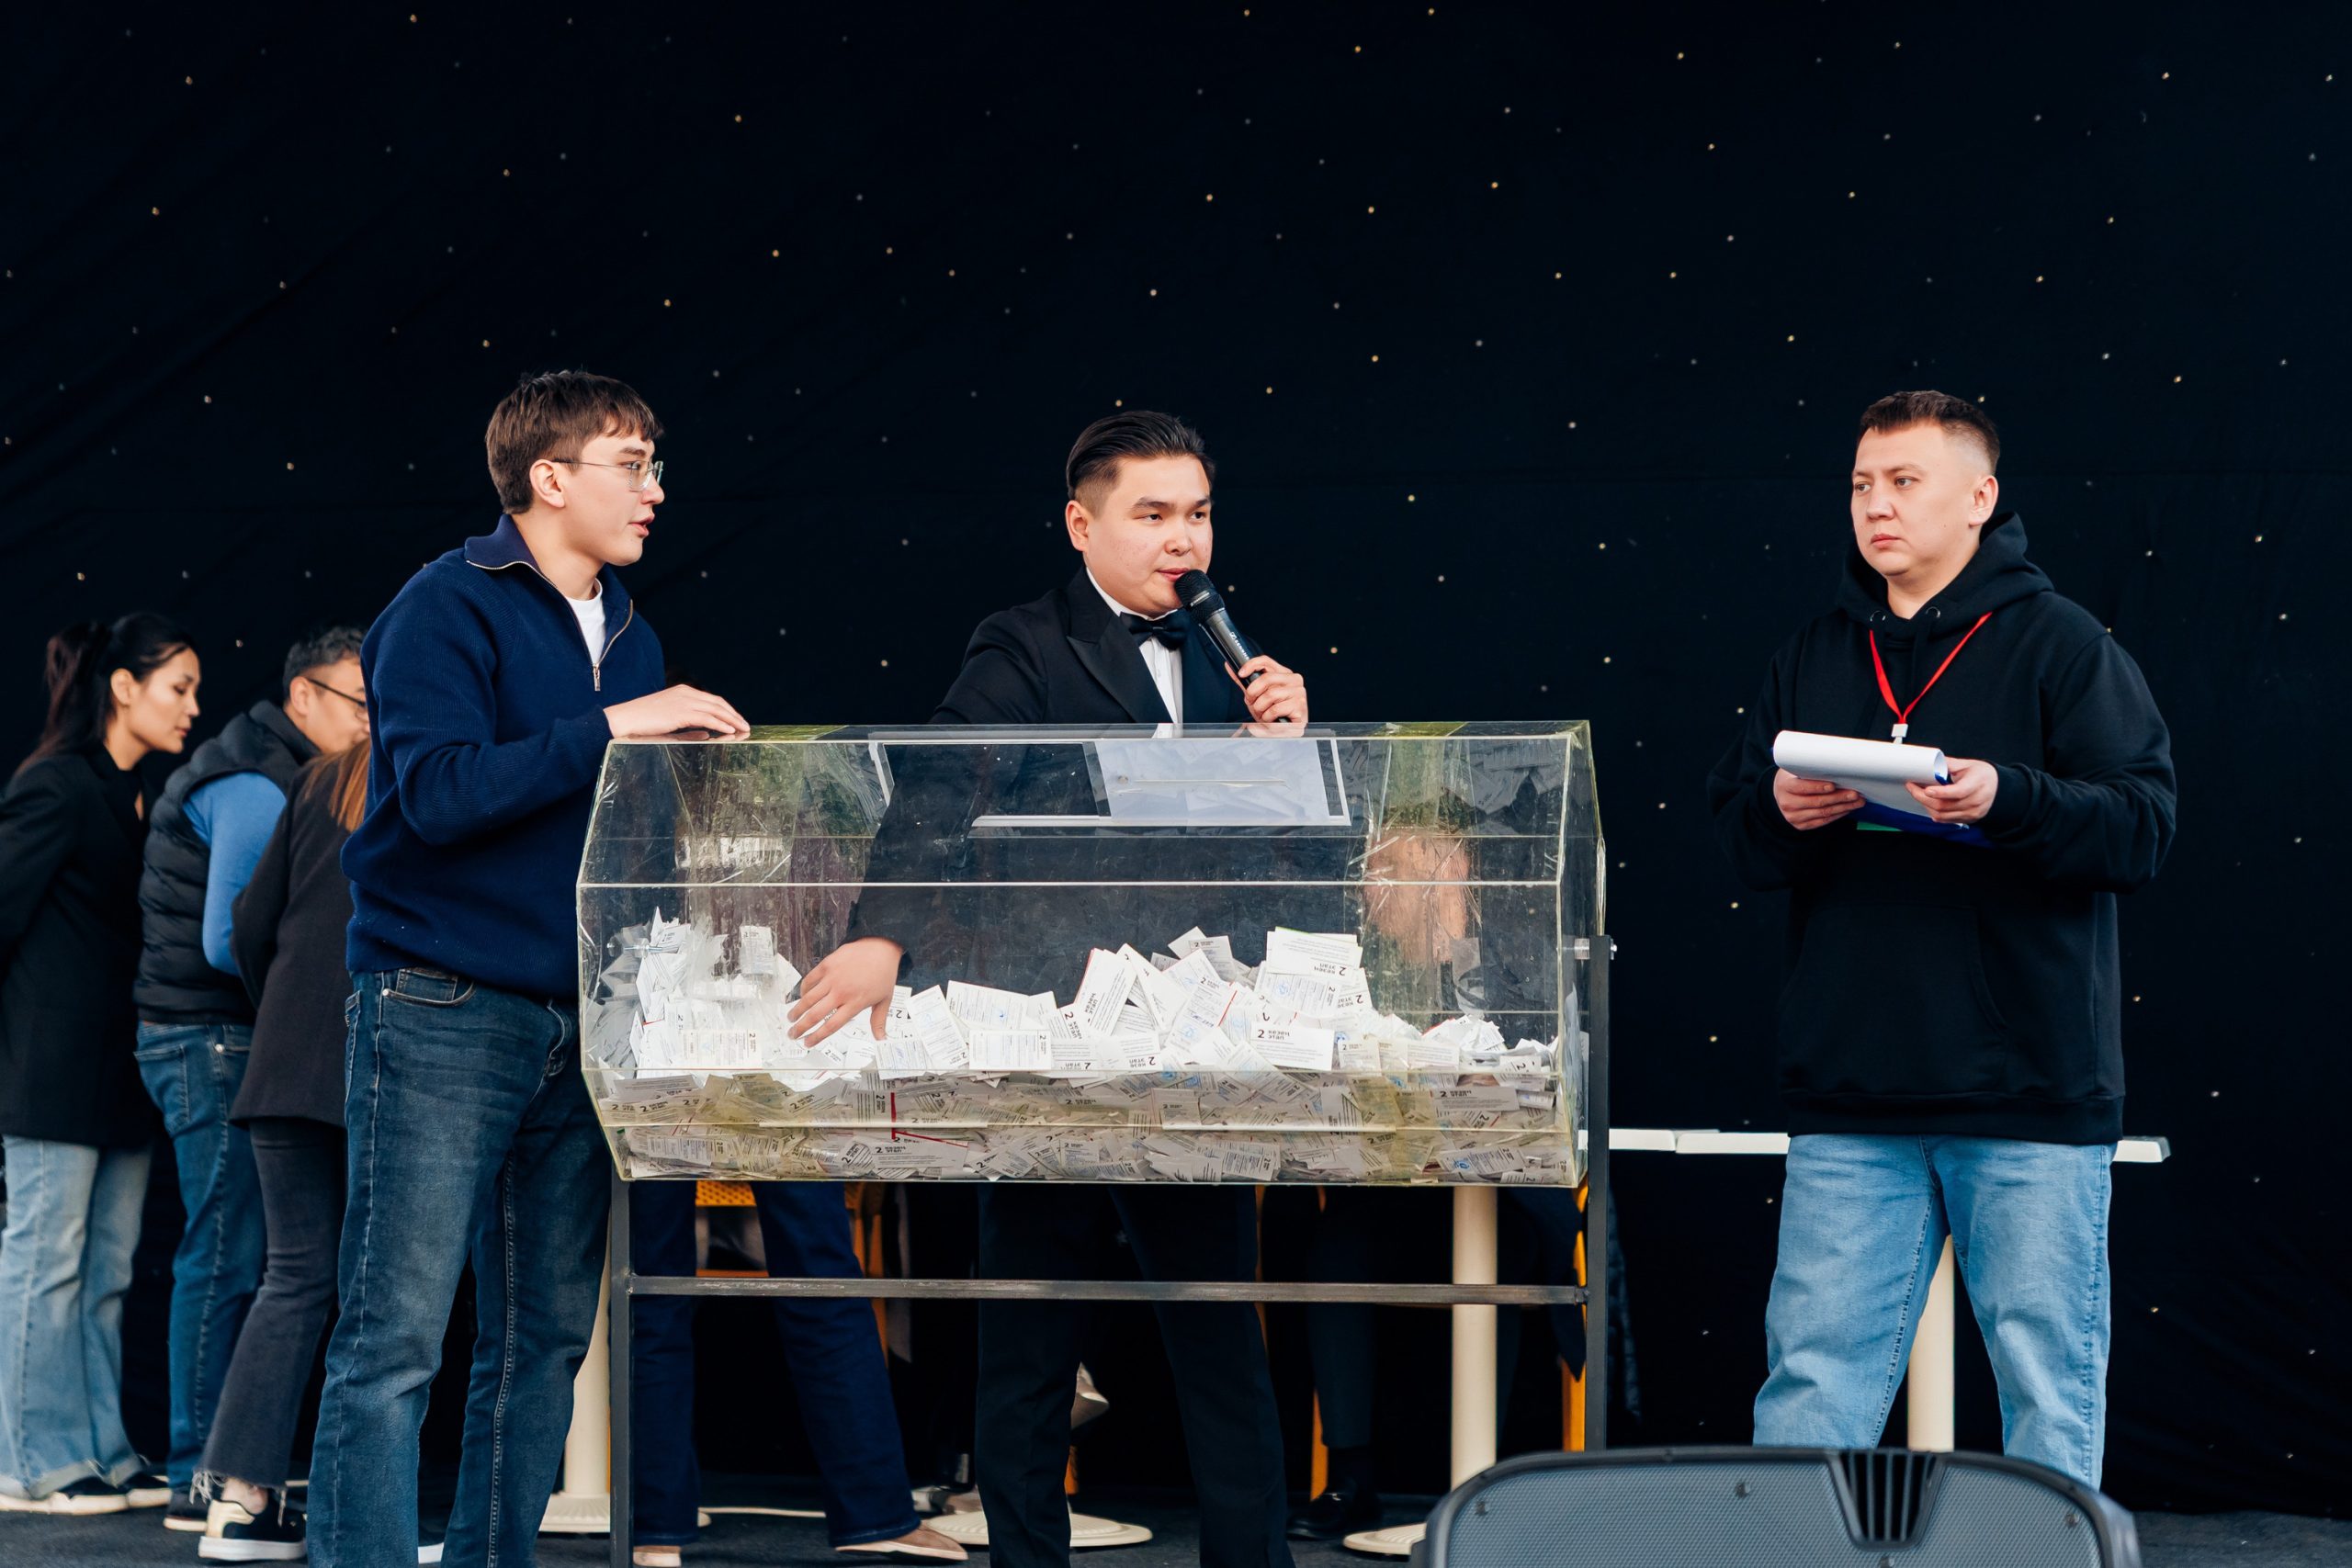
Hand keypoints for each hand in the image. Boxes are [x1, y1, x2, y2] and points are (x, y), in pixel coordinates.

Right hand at [604, 684, 749, 739]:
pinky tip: (730, 730)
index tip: (737, 719)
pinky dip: (721, 724)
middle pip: (718, 703)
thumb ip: (689, 726)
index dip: (727, 710)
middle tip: (745, 725)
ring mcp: (683, 701)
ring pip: (715, 709)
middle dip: (734, 714)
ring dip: (732, 720)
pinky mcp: (680, 712)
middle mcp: (685, 693)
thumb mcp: (669, 721)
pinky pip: (707, 718)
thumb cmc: (642, 723)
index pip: (712, 699)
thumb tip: (707, 732)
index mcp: (682, 692)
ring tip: (743, 729)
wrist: (623, 720)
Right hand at [787, 937, 901, 1045]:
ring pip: (808, 999)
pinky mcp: (827, 965)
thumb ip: (878, 1021)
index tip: (808, 1043)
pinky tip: (801, 996)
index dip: (817, 1037)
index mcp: (854, 1003)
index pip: (831, 1026)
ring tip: (791, 1018)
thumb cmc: (883, 973)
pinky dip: (803, 989)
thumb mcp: (885, 1000)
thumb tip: (881, 1038)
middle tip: (793, 1034)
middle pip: (815, 1015)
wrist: (881, 946)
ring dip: (797, 1010)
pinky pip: (810, 979)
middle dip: (800, 1027)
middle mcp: (841, 992)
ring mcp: (832, 978)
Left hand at [1230, 655, 1307, 724]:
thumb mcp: (1256, 696)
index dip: (1251, 665)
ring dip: (1260, 708)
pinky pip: (1275, 709)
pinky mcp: (1299, 706)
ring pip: (1270, 695)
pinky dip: (1268, 718)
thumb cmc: (1272, 713)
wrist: (1284, 732)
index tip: (1241, 674)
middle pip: (1266, 678)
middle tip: (1251, 702)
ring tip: (1263, 714)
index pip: (1266, 661)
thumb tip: (1230, 666)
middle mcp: (1294, 680)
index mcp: (1283, 674)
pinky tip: (1271, 720)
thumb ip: (1245, 682)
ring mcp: (1299, 692)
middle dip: (1253, 693)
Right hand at [1774, 770, 1862, 830]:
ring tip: (1857, 802)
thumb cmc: (1794, 778)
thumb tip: (1835, 765)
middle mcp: (1787, 803)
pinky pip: (1823, 821)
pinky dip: (1837, 815)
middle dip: (1838, 797)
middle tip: (1854, 794)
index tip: (1833, 785)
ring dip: (1843, 807)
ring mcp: (1793, 816)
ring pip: (1823, 813)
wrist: (1782, 793)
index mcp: (1784, 786)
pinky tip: (1847, 808)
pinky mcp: (1801, 825)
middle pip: (1816, 802)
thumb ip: (1811, 768)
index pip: (1801, 787)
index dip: (1818, 787)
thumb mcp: (1797, 769)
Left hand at [1905, 756, 1998, 823]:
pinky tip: (1928, 802)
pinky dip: (1933, 811)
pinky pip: (1945, 819)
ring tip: (1917, 793)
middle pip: (1945, 805)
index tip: (1926, 789)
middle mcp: (1976, 801)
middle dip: (1923, 797)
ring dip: (1925, 805)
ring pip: (1942, 814)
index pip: (1958, 792)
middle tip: (1912, 787)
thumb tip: (1930, 763)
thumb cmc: (1982, 774)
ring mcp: (1972, 813)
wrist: (1998, 788)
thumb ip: (1948, 764)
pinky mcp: (1968, 819)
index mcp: (1977, 784)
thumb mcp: (1968, 764)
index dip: (1941, 792)